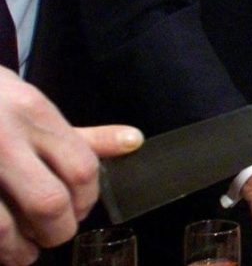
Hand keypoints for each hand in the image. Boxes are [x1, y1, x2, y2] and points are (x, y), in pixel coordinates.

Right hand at [0, 68, 142, 264]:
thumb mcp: (29, 104)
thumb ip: (79, 133)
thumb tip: (134, 141)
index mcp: (32, 112)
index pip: (81, 167)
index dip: (87, 200)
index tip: (79, 209)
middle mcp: (3, 138)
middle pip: (49, 202)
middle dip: (58, 230)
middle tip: (55, 234)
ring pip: (5, 228)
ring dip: (19, 251)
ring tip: (24, 253)